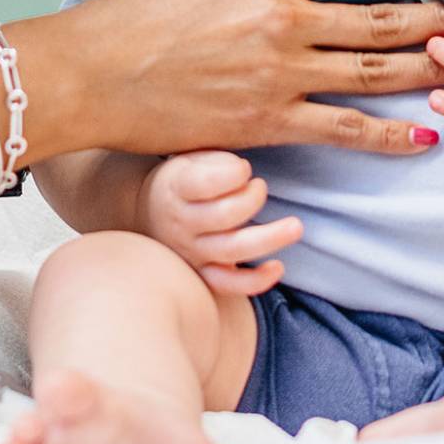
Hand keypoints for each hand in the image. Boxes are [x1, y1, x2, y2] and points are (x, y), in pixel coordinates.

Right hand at [41, 0, 443, 159]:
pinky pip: (343, 128)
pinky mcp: (268, 120)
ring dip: (430, 66)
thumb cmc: (135, 21)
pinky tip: (423, 137)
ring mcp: (280, 71)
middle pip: (383, 14)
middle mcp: (284, 17)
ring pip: (375, 68)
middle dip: (439, 14)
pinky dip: (388, 134)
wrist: (91, 71)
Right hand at [142, 151, 299, 296]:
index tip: (245, 168)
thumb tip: (242, 172)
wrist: (147, 215)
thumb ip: (216, 161)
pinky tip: (278, 267)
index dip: (233, 174)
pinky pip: (230, 284)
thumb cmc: (182, 180)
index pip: (205, 183)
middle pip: (224, 216)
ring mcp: (192, 252)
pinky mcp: (204, 274)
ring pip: (233, 250)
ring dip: (269, 238)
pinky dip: (256, 281)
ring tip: (295, 226)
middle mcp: (181, 223)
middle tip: (260, 186)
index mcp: (175, 188)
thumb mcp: (188, 159)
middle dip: (253, 199)